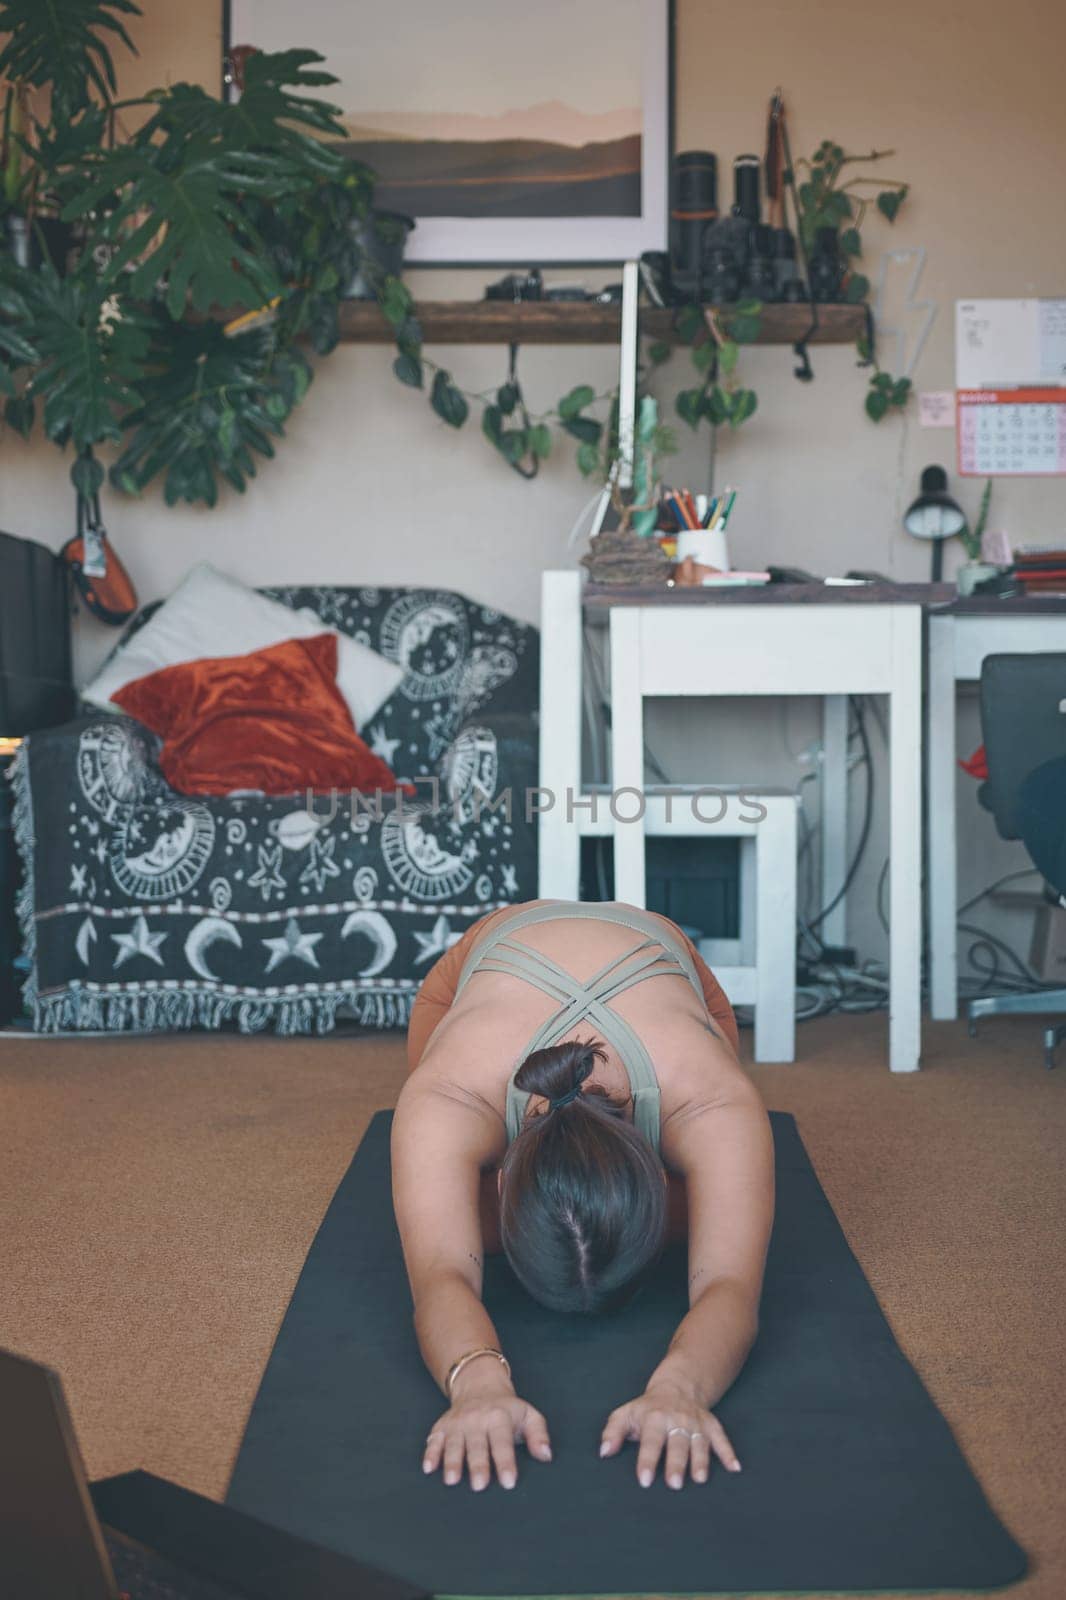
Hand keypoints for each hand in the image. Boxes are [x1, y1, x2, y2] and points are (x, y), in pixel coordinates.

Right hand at [422, 1373, 551, 1490]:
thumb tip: (546, 1456)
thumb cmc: (508, 1410)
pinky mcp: (441, 1427)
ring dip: (451, 1461)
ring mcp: (457, 1423)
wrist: (480, 1386)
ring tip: (452, 1480)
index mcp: (499, 1417)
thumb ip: (539, 1434)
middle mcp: (476, 1420)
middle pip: (477, 1445)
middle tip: (480, 1485)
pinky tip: (428, 1468)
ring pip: (453, 1443)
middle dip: (478, 1465)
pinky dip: (430, 1454)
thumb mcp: (529, 1415)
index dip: (506, 1462)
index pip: (502, 1441)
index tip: (508, 1482)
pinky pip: (434, 1440)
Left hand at [599, 1379, 740, 1488]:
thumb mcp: (625, 1415)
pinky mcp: (711, 1425)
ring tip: (700, 1479)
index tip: (645, 1480)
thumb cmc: (646, 1409)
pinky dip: (728, 1452)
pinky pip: (721, 1437)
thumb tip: (603, 1452)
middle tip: (674, 1484)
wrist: (676, 1387)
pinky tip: (735, 1468)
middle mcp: (677, 1420)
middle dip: (676, 1463)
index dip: (647, 1460)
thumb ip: (612, 1433)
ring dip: (700, 1460)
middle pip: (677, 1443)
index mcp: (654, 1418)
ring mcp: (696, 1422)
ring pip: (699, 1442)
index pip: (650, 1441)